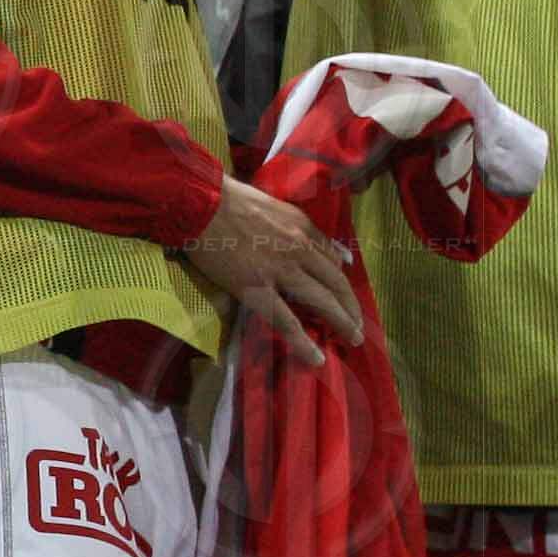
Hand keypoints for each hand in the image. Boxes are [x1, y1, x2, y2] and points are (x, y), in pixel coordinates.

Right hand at [183, 173, 365, 367]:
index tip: (343, 293)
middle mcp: (299, 249)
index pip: (331, 257)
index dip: (340, 278)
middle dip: (351, 306)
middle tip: (357, 325)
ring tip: (351, 339)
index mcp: (301, 227)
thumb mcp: (273, 204)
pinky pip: (285, 319)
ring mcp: (280, 270)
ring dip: (341, 322)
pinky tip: (315, 357)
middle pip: (336, 282)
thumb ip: (297, 224)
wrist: (200, 203)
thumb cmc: (228, 199)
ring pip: (322, 301)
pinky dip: (302, 341)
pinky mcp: (256, 288)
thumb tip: (318, 242)